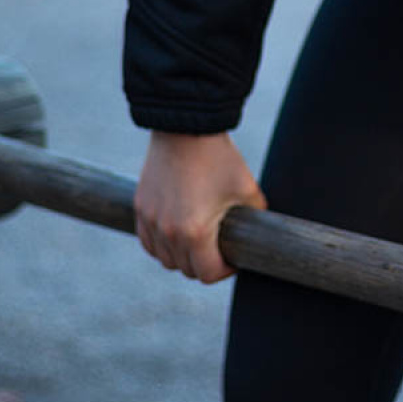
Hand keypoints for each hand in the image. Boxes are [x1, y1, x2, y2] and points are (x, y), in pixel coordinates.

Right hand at [133, 131, 266, 283]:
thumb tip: (262, 233)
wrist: (186, 127)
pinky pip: (148, 242)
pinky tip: (177, 236)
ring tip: (200, 244)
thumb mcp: (248, 191)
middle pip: (186, 269)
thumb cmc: (220, 158)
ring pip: (164, 258)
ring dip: (182, 257)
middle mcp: (168, 231)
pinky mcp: (141, 207)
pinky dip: (162, 245)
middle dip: (206, 265)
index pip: (208, 273)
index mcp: (196, 232)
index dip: (226, 270)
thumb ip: (255, 217)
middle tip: (221, 251)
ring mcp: (150, 219)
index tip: (235, 258)